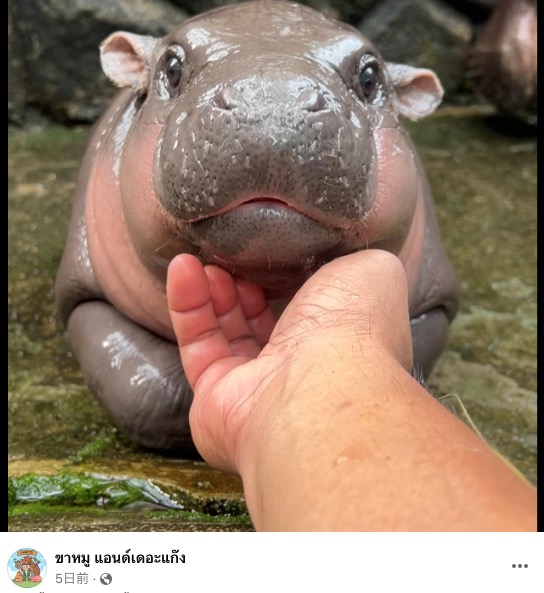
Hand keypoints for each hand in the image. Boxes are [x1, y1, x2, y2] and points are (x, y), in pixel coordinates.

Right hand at [166, 250, 412, 473]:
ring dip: (211, 289)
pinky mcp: (214, 399)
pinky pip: (196, 346)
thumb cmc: (353, 326)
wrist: (319, 386)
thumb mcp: (372, 269)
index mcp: (341, 341)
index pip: (309, 307)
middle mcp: (301, 369)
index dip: (282, 275)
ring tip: (200, 257)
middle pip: (261, 319)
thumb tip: (336, 253)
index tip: (266, 247)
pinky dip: (187, 305)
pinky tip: (183, 268)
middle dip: (242, 282)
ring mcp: (256, 387)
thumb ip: (353, 258)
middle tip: (229, 253)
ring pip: (225, 331)